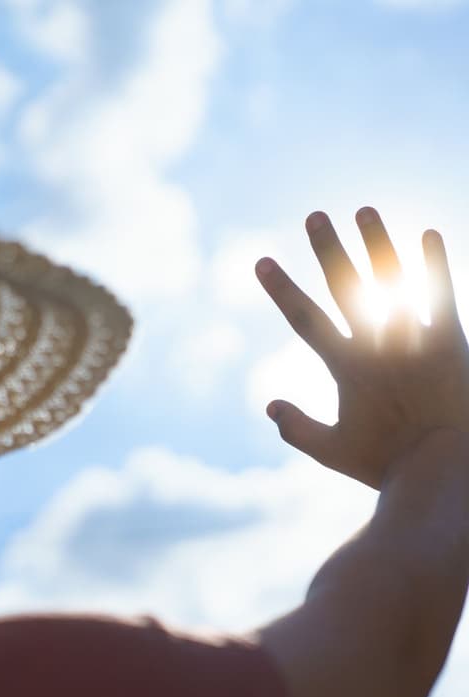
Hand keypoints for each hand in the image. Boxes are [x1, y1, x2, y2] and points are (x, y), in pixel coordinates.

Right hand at [256, 207, 468, 489]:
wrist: (446, 470)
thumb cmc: (388, 465)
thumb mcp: (333, 452)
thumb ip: (297, 429)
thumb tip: (269, 405)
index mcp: (347, 368)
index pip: (305, 319)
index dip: (281, 288)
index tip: (261, 260)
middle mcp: (377, 346)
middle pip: (346, 288)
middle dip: (328, 250)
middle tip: (314, 216)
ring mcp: (414, 341)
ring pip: (391, 282)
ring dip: (377, 243)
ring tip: (364, 210)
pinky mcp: (450, 344)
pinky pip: (441, 295)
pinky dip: (434, 265)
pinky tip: (428, 235)